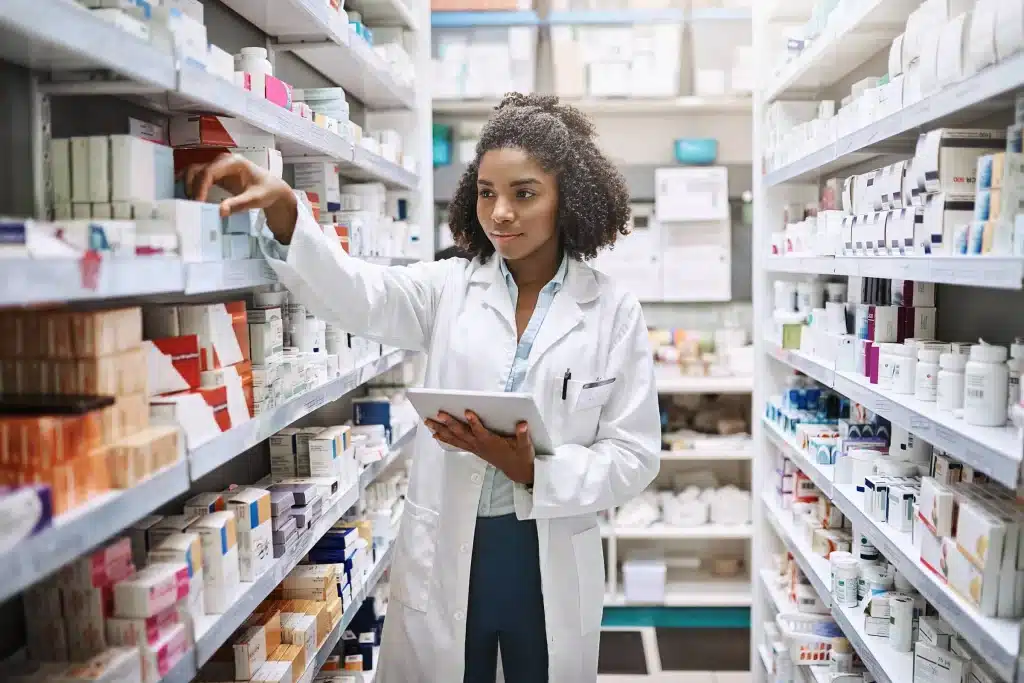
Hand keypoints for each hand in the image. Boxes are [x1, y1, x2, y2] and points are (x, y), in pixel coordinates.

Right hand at [182, 152, 297, 243]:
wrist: (272, 188)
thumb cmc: (266, 191)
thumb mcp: (255, 199)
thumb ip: (239, 204)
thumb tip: (220, 211)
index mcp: (233, 162)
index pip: (209, 172)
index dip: (200, 187)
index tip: (198, 203)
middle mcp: (222, 161)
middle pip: (197, 170)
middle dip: (190, 186)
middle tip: (190, 205)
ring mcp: (218, 167)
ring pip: (195, 172)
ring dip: (188, 185)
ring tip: (188, 203)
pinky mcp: (216, 175)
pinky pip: (199, 178)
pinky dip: (191, 185)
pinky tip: (186, 196)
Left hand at [425, 411, 534, 484]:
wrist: (517, 470)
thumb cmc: (521, 456)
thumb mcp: (526, 446)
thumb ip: (523, 435)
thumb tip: (523, 424)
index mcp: (492, 442)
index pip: (481, 431)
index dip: (474, 422)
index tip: (468, 411)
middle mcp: (480, 445)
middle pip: (462, 433)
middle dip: (450, 423)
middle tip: (439, 413)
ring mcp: (475, 448)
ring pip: (455, 438)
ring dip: (441, 429)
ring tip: (428, 421)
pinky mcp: (474, 449)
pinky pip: (456, 443)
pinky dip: (445, 438)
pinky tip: (435, 433)